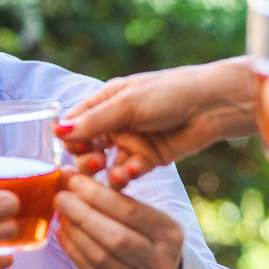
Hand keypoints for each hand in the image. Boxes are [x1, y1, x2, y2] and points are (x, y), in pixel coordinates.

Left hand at [54, 172, 184, 268]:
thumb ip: (113, 194)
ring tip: (61, 215)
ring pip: (101, 257)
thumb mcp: (144, 214)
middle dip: (83, 215)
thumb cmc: (146, 235)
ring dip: (76, 234)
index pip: (132, 211)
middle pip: (116, 237)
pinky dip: (74, 251)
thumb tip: (69, 175)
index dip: (99, 196)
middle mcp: (159, 260)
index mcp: (169, 233)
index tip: (75, 182)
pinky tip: (64, 234)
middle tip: (60, 198)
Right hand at [57, 59, 257, 185]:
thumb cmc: (169, 94)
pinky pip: (127, 172)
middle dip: (86, 159)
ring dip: (107, 172)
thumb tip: (57, 132)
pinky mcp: (147, 159)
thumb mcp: (127, 105)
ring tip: (116, 173)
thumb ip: (93, 121)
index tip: (69, 150)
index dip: (69, 138)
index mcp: (106, 101)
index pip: (75, 122)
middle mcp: (115, 122)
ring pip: (106, 165)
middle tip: (95, 164)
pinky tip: (135, 170)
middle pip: (86, 148)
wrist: (211, 107)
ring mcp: (131, 142)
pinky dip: (128, 174)